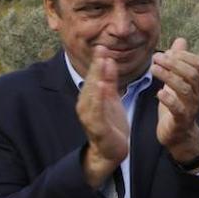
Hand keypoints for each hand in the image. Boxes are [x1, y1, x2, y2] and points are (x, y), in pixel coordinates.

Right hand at [77, 46, 129, 187]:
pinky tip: (102, 88)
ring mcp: (90, 117)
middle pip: (91, 83)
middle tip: (101, 50)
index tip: (102, 46)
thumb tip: (108, 60)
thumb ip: (109, 81)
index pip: (95, 77)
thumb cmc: (111, 124)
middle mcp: (86, 105)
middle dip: (96, 66)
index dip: (98, 62)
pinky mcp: (96, 128)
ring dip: (95, 80)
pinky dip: (98, 100)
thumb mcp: (111, 98)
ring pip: (91, 96)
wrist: (111, 151)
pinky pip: (96, 112)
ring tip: (101, 65)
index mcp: (91, 97)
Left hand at [152, 37, 198, 163]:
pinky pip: (179, 109)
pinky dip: (169, 100)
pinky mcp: (181, 120)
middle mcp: (196, 93)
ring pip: (185, 89)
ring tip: (153, 70)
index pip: (197, 63)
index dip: (182, 55)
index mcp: (196, 82)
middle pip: (191, 73)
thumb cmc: (176, 105)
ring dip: (169, 77)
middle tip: (156, 58)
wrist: (178, 134)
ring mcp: (190, 107)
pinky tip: (158, 93)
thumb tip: (181, 40)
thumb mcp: (177, 80)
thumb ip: (178, 61)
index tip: (166, 53)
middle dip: (173, 63)